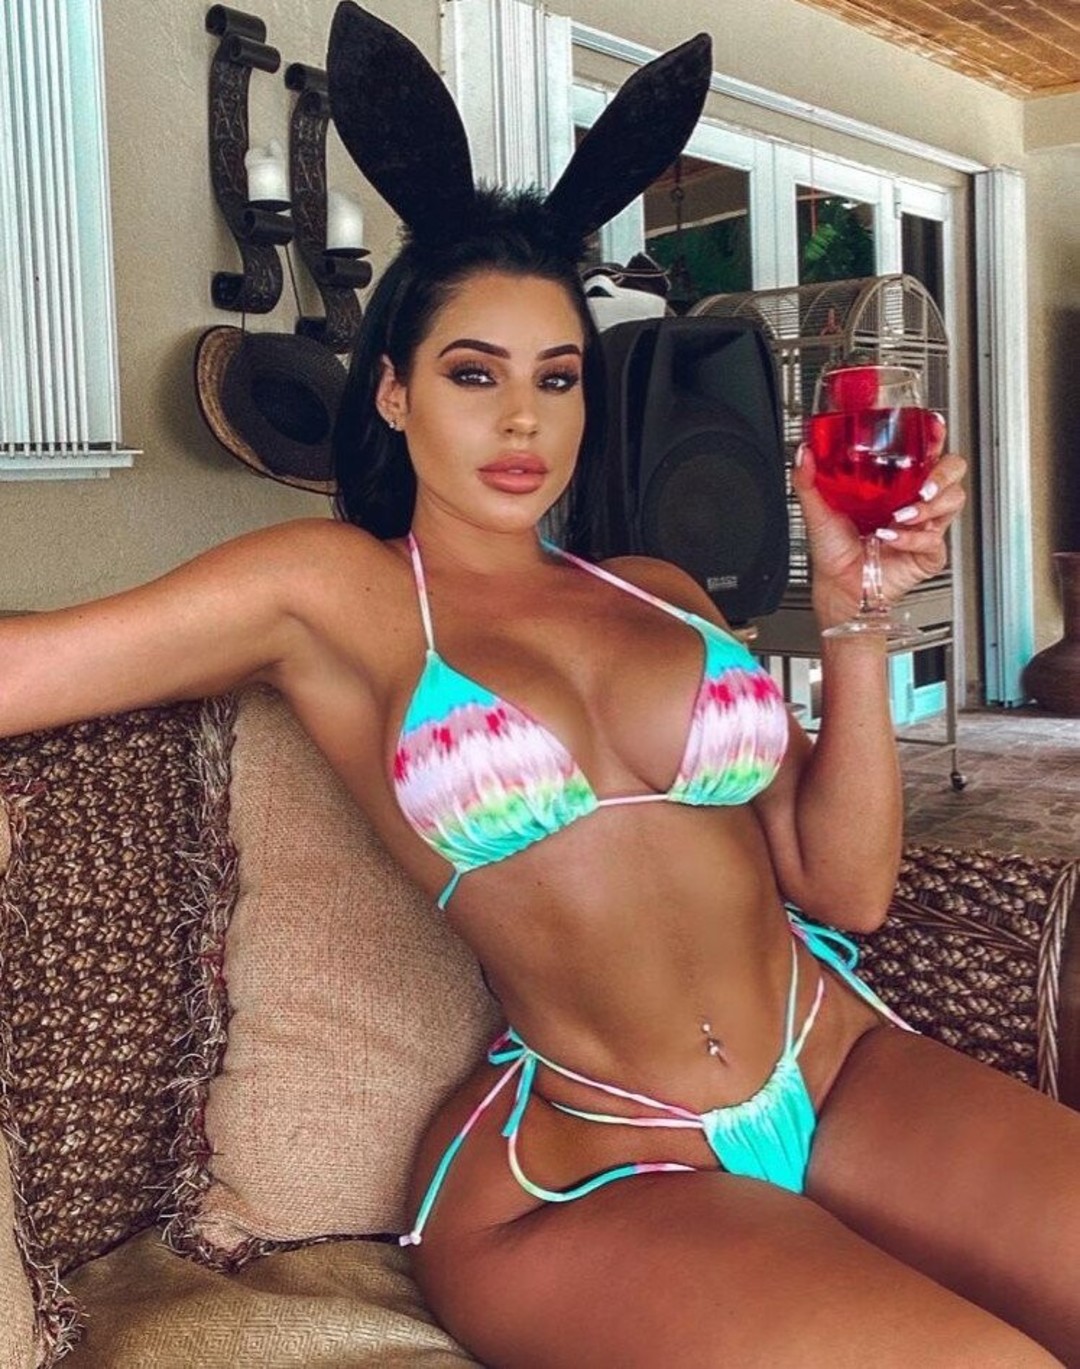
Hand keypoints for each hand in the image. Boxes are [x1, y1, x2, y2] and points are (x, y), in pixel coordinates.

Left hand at [792, 445, 966, 629]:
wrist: (838, 586)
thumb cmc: (834, 551)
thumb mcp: (818, 511)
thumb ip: (809, 481)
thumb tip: (804, 454)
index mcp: (894, 484)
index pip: (924, 453)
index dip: (935, 437)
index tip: (933, 427)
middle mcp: (913, 500)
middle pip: (952, 472)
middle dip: (942, 474)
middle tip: (923, 485)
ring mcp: (925, 525)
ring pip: (952, 501)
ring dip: (929, 506)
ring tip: (902, 514)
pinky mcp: (928, 552)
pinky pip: (934, 539)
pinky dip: (912, 538)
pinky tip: (891, 537)